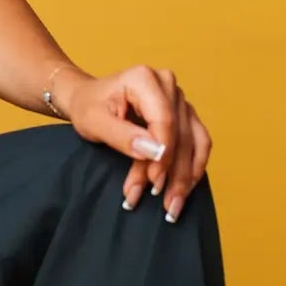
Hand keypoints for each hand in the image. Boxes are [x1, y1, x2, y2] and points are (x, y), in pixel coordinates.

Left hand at [55, 64, 211, 223]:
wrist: (88, 99)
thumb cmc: (88, 108)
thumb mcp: (94, 122)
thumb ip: (123, 136)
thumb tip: (155, 153)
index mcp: (145, 79)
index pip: (164, 119)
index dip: (162, 153)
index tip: (154, 181)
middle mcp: (167, 84)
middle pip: (180, 133)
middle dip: (173, 173)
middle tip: (167, 205)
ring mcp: (179, 98)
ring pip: (192, 140)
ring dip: (185, 175)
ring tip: (174, 205)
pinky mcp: (184, 113)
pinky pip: (198, 140)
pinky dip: (193, 166)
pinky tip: (187, 188)